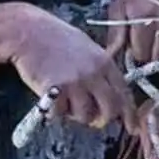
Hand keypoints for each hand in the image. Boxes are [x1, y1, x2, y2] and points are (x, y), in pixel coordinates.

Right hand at [0, 2, 137, 131]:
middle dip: (101, 120)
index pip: (124, 94)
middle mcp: (94, 74)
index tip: (131, 127)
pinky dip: (56, 111)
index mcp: (104, 62)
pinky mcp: (56, 91)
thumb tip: (109, 95)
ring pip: (85, 116)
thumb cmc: (54, 38)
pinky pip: (61, 114)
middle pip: (109, 111)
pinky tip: (50, 97)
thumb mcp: (87, 48)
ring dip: (75, 114)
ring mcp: (76, 83)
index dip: (129, 114)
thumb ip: (100, 70)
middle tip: (91, 118)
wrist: (27, 31)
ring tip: (64, 99)